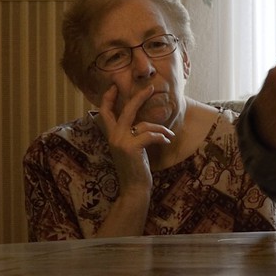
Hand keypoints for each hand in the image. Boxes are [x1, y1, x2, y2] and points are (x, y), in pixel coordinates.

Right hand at [98, 82, 172, 196]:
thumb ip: (132, 135)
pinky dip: (161, 137)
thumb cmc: (135, 169)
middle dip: (138, 98)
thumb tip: (144, 125)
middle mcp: (113, 137)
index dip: (108, 99)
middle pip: (125, 111)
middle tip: (151, 88)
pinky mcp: (131, 147)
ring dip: (161, 129)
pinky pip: (150, 135)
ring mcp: (121, 142)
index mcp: (111, 136)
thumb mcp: (131, 149)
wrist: (134, 188)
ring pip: (144, 124)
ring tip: (169, 136)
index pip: (105, 113)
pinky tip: (167, 142)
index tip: (114, 87)